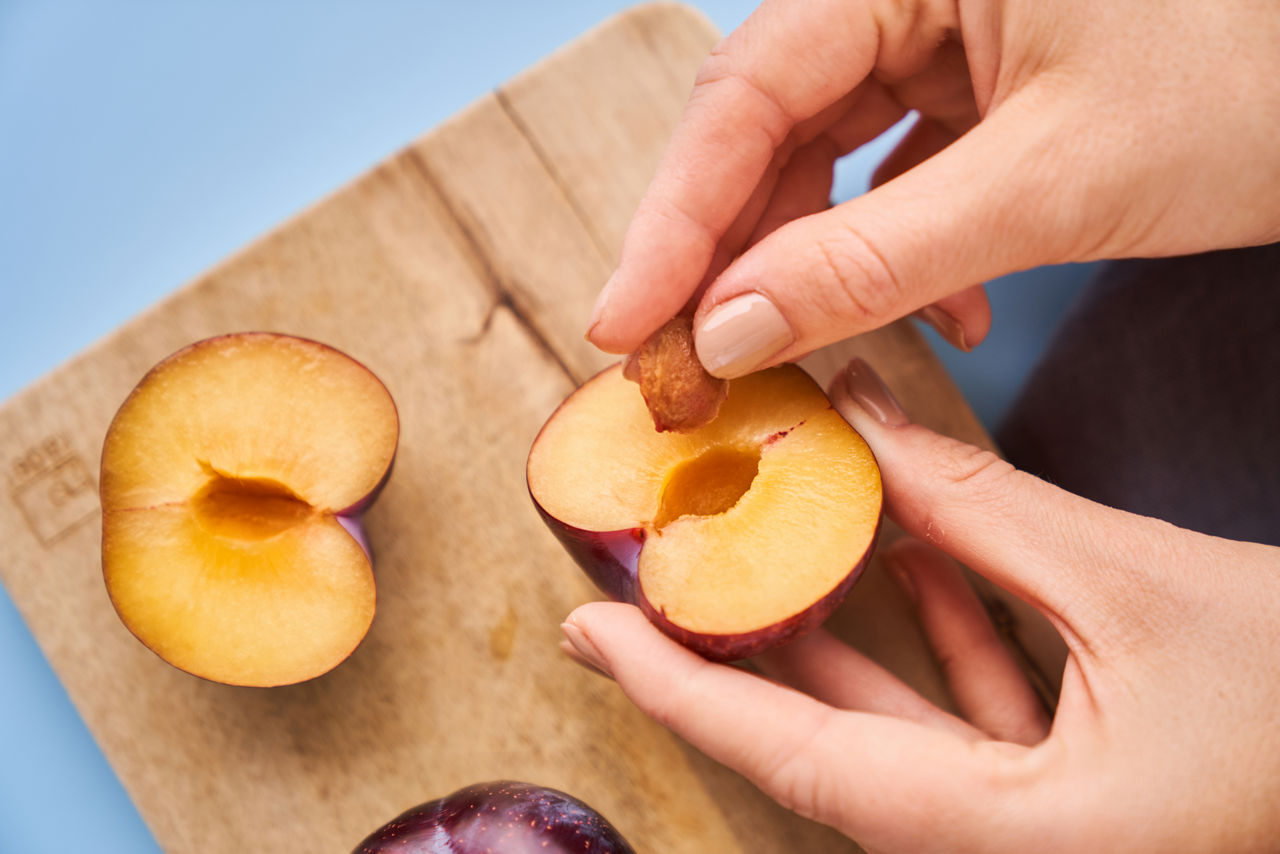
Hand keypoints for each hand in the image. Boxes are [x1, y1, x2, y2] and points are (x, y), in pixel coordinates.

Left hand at [560, 359, 1279, 852]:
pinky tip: (908, 552)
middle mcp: (1006, 851)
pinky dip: (933, 635)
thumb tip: (863, 425)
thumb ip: (984, 512)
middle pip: (824, 743)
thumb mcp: (1136, 589)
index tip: (589, 628)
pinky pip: (967, 717)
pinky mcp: (1073, 789)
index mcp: (1012, 843)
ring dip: (834, 629)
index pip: (793, 760)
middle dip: (739, 648)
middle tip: (655, 575)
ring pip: (894, 726)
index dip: (676, 690)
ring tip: (760, 544)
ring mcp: (1038, 825)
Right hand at [587, 0, 1279, 375]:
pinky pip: (898, 168)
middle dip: (734, 252)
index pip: (746, 90)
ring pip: (826, 154)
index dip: (673, 217)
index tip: (623, 321)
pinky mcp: (979, 79)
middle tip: (689, 362)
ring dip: (818, 264)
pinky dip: (901, 251)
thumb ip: (877, 259)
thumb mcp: (1053, 182)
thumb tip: (730, 327)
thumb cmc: (1255, 81)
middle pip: (768, 125)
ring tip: (817, 350)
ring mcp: (943, 28)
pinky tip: (948, 314)